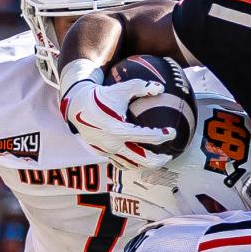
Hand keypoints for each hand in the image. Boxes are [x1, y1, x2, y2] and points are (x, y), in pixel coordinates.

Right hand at [58, 65, 176, 169]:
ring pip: (131, 164)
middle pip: (142, 159)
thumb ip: (142, 87)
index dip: (163, 135)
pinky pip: (120, 163)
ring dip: (146, 164)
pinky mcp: (102, 153)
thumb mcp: (122, 88)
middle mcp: (112, 143)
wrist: (78, 106)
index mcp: (118, 129)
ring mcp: (107, 151)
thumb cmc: (103, 95)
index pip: (147, 136)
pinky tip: (141, 158)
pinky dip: (132, 163)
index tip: (173, 132)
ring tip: (157, 159)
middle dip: (158, 160)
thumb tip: (161, 87)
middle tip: (169, 155)